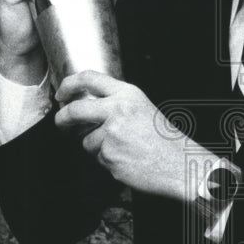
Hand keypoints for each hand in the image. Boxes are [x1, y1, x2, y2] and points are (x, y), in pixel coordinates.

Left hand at [54, 70, 211, 202]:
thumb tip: (87, 108)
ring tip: (123, 149)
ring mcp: (111, 134)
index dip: (69, 85)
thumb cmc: (166, 140)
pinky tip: (126, 159)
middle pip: (75, 110)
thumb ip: (116, 103)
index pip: (88, 79)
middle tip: (62, 122)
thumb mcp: (143, 108)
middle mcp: (117, 110)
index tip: (62, 93)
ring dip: (97, 147)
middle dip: (62, 118)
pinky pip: (97, 157)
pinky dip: (107, 160)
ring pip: (86, 140)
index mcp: (127, 94)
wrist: (181, 164)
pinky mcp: (109, 155)